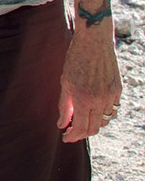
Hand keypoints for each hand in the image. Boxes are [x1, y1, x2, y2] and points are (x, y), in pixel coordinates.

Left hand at [57, 24, 122, 141]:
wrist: (94, 42)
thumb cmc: (75, 59)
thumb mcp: (65, 82)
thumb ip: (65, 105)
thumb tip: (62, 124)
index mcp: (84, 98)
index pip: (81, 127)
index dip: (73, 136)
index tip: (65, 138)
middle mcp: (100, 100)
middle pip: (94, 128)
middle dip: (82, 133)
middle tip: (71, 132)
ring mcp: (111, 96)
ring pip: (104, 120)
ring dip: (93, 124)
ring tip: (81, 121)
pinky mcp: (118, 90)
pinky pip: (112, 109)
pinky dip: (103, 113)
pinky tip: (93, 109)